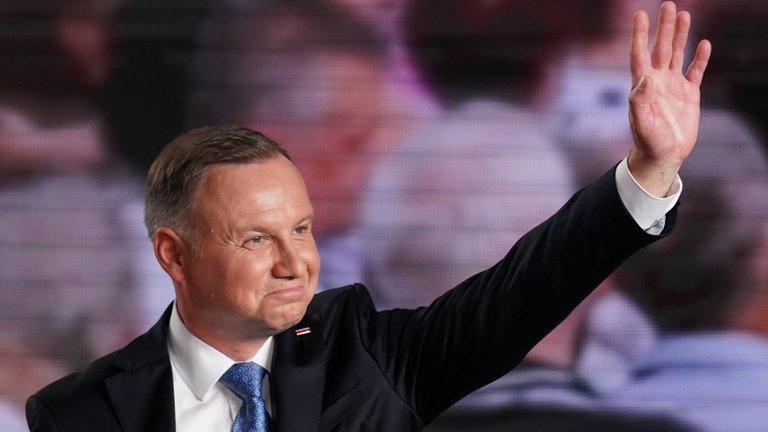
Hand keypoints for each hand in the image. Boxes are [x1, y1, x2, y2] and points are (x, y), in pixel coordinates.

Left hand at [627, 1, 710, 196]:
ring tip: (684, 14)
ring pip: (677, 54)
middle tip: (668, 4)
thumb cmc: (648, 142)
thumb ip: (639, 101)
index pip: (640, 54)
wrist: (663, 156)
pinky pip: (696, 71)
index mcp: (642, 86)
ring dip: (680, 35)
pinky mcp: (689, 94)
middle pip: (660, 48)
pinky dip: (700, 58)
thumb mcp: (641, 123)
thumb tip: (643, 78)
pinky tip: (704, 43)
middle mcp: (657, 81)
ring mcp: (673, 86)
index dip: (640, 34)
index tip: (640, 14)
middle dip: (664, 27)